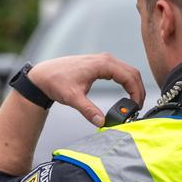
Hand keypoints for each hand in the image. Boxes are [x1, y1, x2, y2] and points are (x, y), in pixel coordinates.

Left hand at [27, 54, 146, 127]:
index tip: (137, 107)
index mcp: (102, 64)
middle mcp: (105, 59)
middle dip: (138, 90)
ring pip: (127, 71)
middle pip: (132, 73)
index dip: (137, 92)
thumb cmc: (56, 82)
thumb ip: (88, 110)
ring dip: (134, 86)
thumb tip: (102, 122)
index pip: (129, 76)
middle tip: (138, 107)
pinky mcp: (99, 65)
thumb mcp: (72, 98)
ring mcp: (102, 60)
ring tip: (134, 103)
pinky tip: (126, 94)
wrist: (43, 75)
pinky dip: (126, 82)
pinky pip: (119, 72)